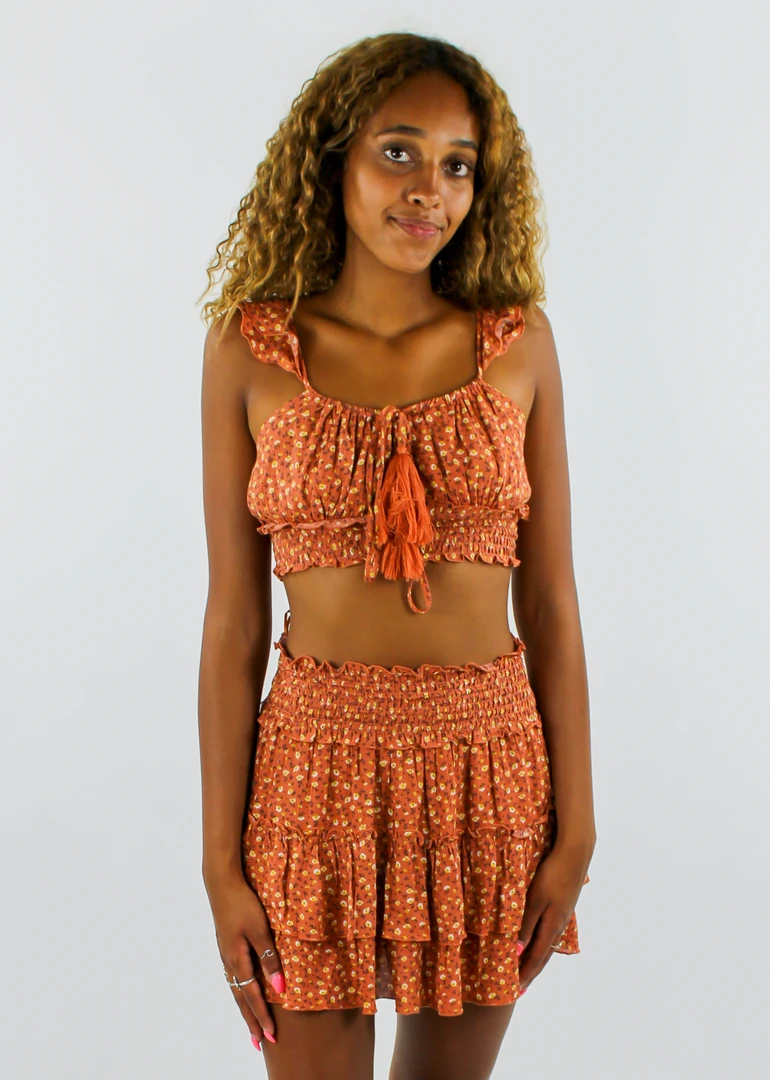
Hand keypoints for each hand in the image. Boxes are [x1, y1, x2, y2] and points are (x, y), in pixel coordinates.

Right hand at [205, 871, 284, 1050]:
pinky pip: (233, 977)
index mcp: (238, 960)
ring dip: (245, 1009)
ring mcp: (226, 954)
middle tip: (260, 1043)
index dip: (262, 1017)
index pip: (252, 997)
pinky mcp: (226, 945)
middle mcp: (229, 962)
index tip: (271, 1036)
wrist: (222, 883)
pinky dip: (240, 992)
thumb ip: (269, 959)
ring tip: (251, 1026)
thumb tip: (279, 988)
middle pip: (241, 998)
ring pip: (236, 989)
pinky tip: (243, 992)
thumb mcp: (261, 930)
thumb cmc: (244, 904)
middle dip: (252, 1021)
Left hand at [517, 847, 588, 992]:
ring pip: (548, 946)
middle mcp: (559, 926)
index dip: (525, 974)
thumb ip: (526, 926)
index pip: (536, 958)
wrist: (575, 856)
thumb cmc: (552, 876)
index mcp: (552, 927)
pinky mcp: (563, 907)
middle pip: (543, 956)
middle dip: (531, 973)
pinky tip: (539, 943)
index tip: (516, 990)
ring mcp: (563, 917)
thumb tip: (516, 951)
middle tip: (520, 989)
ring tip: (527, 971)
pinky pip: (550, 934)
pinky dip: (541, 945)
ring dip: (536, 960)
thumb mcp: (535, 900)